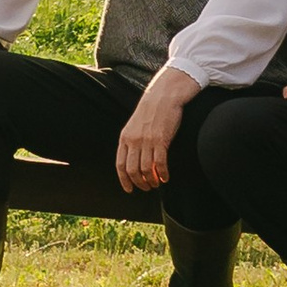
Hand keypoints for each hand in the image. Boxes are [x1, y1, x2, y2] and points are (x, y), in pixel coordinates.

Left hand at [114, 63, 199, 195]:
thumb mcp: (134, 126)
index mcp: (124, 138)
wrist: (162, 97)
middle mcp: (133, 140)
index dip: (124, 180)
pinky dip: (163, 174)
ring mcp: (146, 140)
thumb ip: (132, 143)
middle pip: (132, 170)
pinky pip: (160, 164)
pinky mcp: (160, 140)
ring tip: (157, 183)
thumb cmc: (150, 113)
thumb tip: (134, 162)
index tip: (129, 189)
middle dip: (140, 183)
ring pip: (146, 170)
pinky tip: (166, 177)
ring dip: (152, 181)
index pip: (120, 165)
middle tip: (148, 188)